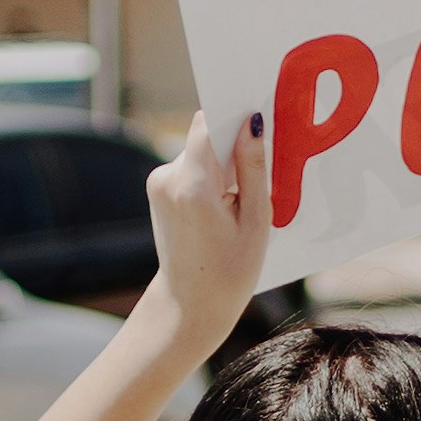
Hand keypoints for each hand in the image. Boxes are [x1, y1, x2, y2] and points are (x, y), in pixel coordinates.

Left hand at [144, 106, 271, 347]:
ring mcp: (159, 183)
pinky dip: (212, 176)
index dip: (234, 114)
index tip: (259, 114)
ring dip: (224, 164)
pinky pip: (192, 167)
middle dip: (234, 145)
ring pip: (200, 151)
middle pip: (205, 136)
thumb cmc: (230, 271)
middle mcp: (168, 178)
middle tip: (261, 168)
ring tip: (243, 200)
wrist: (190, 306)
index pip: (208, 123)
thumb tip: (253, 123)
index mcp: (192, 186)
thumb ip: (253, 167)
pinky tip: (227, 206)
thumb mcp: (255, 220)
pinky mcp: (159, 189)